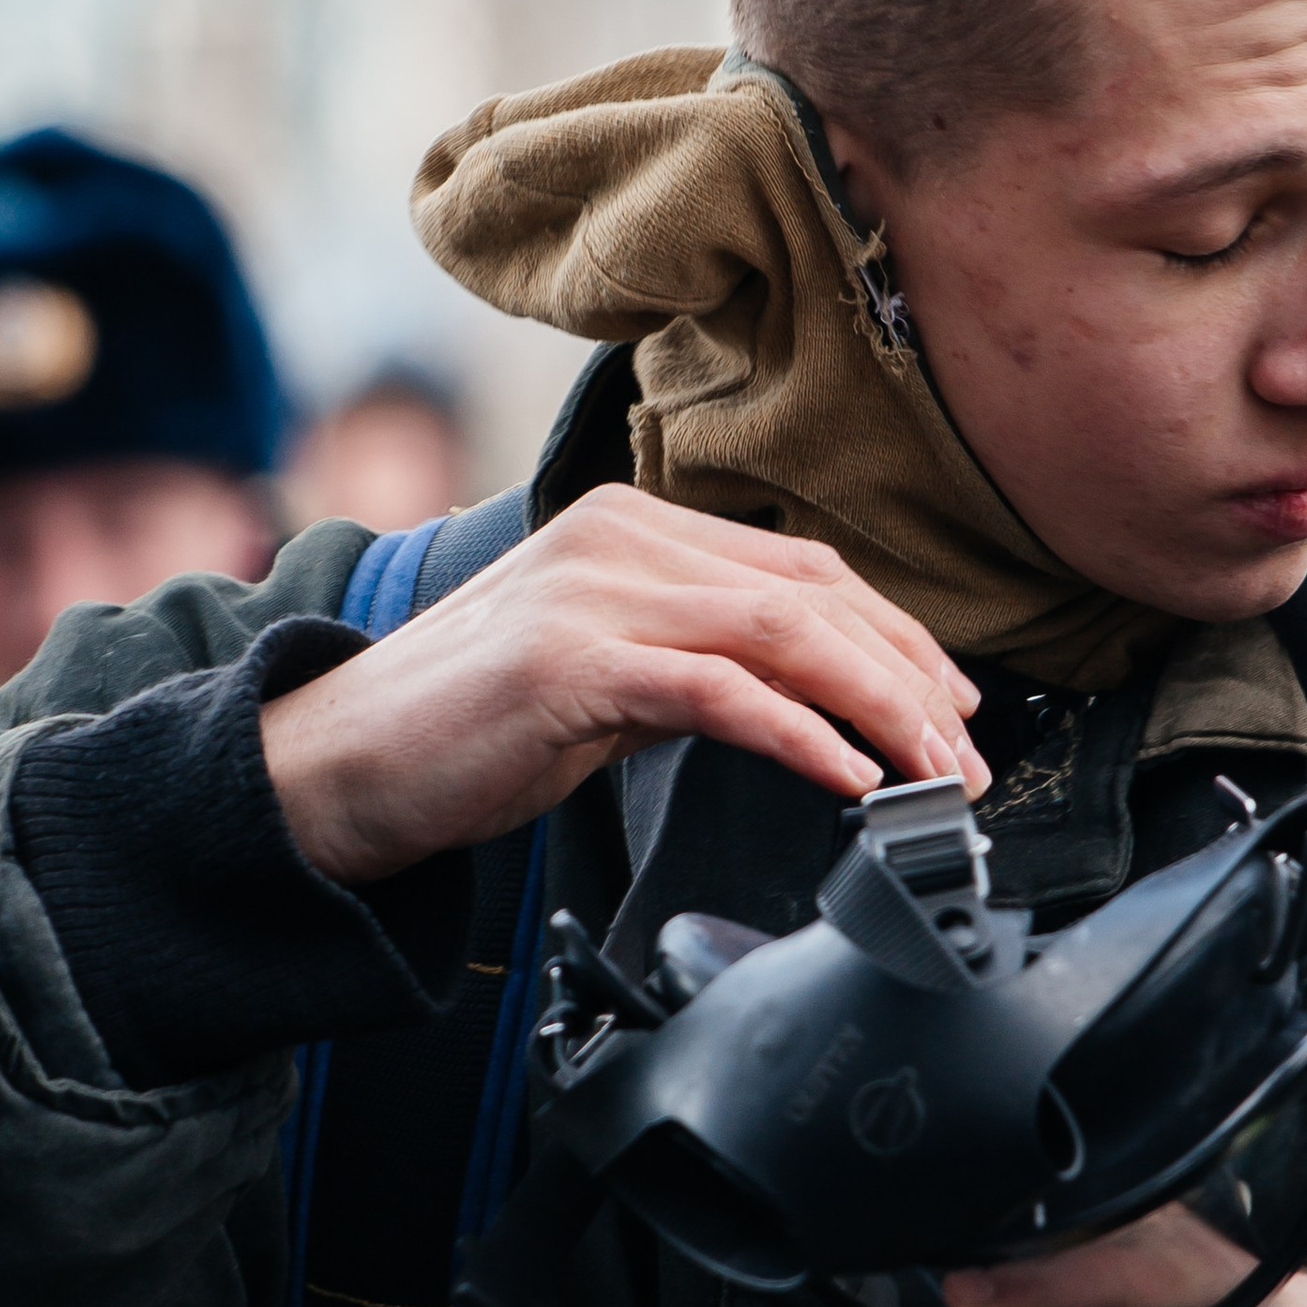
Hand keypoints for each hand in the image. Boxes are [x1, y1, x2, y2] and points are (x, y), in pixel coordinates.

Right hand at [262, 487, 988, 881]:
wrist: (339, 765)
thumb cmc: (467, 730)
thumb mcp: (602, 672)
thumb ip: (694, 660)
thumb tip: (809, 702)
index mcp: (632, 527)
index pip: (804, 568)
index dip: (897, 635)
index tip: (955, 703)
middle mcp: (619, 540)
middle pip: (814, 597)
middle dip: (911, 680)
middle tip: (967, 757)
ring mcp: (593, 594)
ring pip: (786, 636)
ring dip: (882, 711)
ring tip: (932, 774)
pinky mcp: (570, 665)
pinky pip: (722, 693)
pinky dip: (804, 737)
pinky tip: (851, 779)